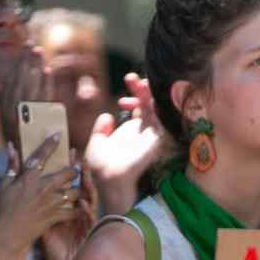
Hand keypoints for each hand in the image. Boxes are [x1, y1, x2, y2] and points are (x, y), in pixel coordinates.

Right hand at [0, 44, 54, 149]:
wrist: (26, 168)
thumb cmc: (18, 145)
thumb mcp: (4, 125)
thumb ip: (1, 104)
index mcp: (5, 111)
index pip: (11, 82)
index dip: (17, 65)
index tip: (23, 49)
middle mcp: (13, 114)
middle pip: (19, 82)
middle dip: (25, 62)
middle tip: (31, 44)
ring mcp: (26, 119)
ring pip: (29, 88)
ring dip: (34, 69)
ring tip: (38, 52)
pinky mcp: (38, 124)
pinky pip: (41, 101)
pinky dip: (45, 86)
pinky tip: (47, 72)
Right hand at [0, 140, 78, 259]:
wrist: (7, 234)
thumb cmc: (3, 209)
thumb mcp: (4, 185)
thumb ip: (11, 165)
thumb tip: (11, 146)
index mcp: (29, 178)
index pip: (42, 156)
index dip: (51, 144)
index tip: (58, 134)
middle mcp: (44, 188)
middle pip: (68, 173)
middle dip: (74, 169)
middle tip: (75, 168)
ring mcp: (51, 203)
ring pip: (74, 192)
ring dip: (78, 189)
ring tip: (80, 188)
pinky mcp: (55, 216)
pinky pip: (73, 211)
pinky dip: (77, 210)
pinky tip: (79, 208)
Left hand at [40, 155, 96, 259]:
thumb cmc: (56, 244)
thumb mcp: (48, 223)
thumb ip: (43, 206)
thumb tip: (31, 192)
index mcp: (69, 206)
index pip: (70, 183)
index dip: (71, 170)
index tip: (69, 154)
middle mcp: (80, 210)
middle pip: (83, 187)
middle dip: (82, 174)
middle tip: (80, 159)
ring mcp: (86, 221)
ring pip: (90, 201)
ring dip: (88, 189)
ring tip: (85, 177)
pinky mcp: (87, 233)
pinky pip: (89, 220)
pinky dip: (86, 212)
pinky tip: (83, 204)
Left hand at [84, 75, 165, 215]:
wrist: (110, 181)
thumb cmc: (102, 169)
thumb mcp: (96, 145)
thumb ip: (100, 131)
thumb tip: (107, 115)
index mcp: (133, 131)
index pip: (140, 106)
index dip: (136, 91)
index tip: (128, 79)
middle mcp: (146, 132)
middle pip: (152, 103)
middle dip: (144, 88)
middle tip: (132, 77)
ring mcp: (154, 135)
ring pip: (158, 107)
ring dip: (149, 92)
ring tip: (138, 82)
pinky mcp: (159, 139)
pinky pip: (163, 116)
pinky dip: (156, 102)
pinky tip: (147, 91)